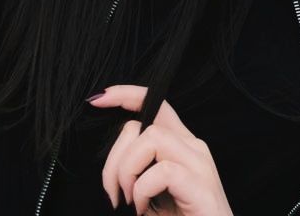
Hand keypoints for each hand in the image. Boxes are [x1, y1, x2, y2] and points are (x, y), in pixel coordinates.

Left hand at [89, 84, 233, 215]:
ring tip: (129, 201)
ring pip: (152, 137)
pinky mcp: (201, 187)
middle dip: (115, 157)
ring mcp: (200, 165)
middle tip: (113, 194)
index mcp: (181, 145)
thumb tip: (109, 165)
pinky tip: (142, 210)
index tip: (97, 100)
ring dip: (127, 170)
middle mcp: (193, 147)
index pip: (156, 104)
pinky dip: (142, 190)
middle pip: (144, 123)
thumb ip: (139, 172)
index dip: (125, 95)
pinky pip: (163, 171)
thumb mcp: (152, 195)